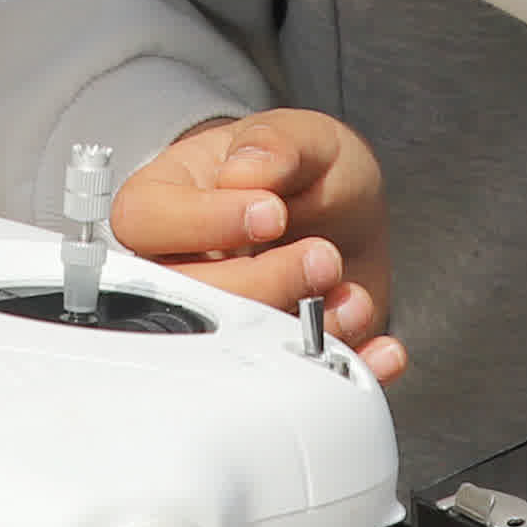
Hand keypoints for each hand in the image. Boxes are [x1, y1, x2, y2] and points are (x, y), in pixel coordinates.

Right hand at [110, 107, 405, 379]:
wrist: (345, 215)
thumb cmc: (304, 171)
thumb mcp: (303, 139)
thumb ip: (277, 144)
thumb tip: (245, 170)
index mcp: (166, 203)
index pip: (145, 221)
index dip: (205, 223)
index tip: (271, 213)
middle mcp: (177, 269)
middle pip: (182, 295)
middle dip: (262, 284)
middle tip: (323, 258)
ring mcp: (218, 321)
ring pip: (227, 349)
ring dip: (301, 331)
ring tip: (353, 296)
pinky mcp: (266, 360)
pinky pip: (290, 387)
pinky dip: (343, 372)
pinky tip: (381, 351)